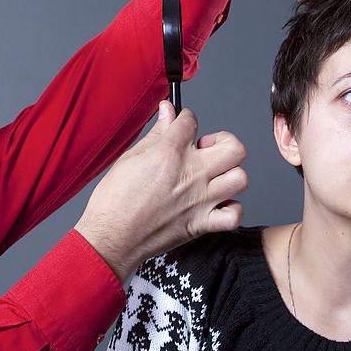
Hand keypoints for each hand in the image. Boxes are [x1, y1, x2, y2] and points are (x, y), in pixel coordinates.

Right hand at [75, 101, 246, 281]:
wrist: (111, 238)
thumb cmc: (115, 202)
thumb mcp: (130, 158)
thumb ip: (156, 134)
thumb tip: (167, 112)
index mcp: (170, 154)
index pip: (191, 121)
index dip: (185, 118)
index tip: (182, 124)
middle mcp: (191, 175)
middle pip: (233, 147)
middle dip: (223, 141)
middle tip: (206, 149)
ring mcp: (200, 200)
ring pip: (240, 178)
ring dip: (229, 173)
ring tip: (213, 175)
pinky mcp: (202, 224)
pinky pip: (234, 214)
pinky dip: (230, 208)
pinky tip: (216, 203)